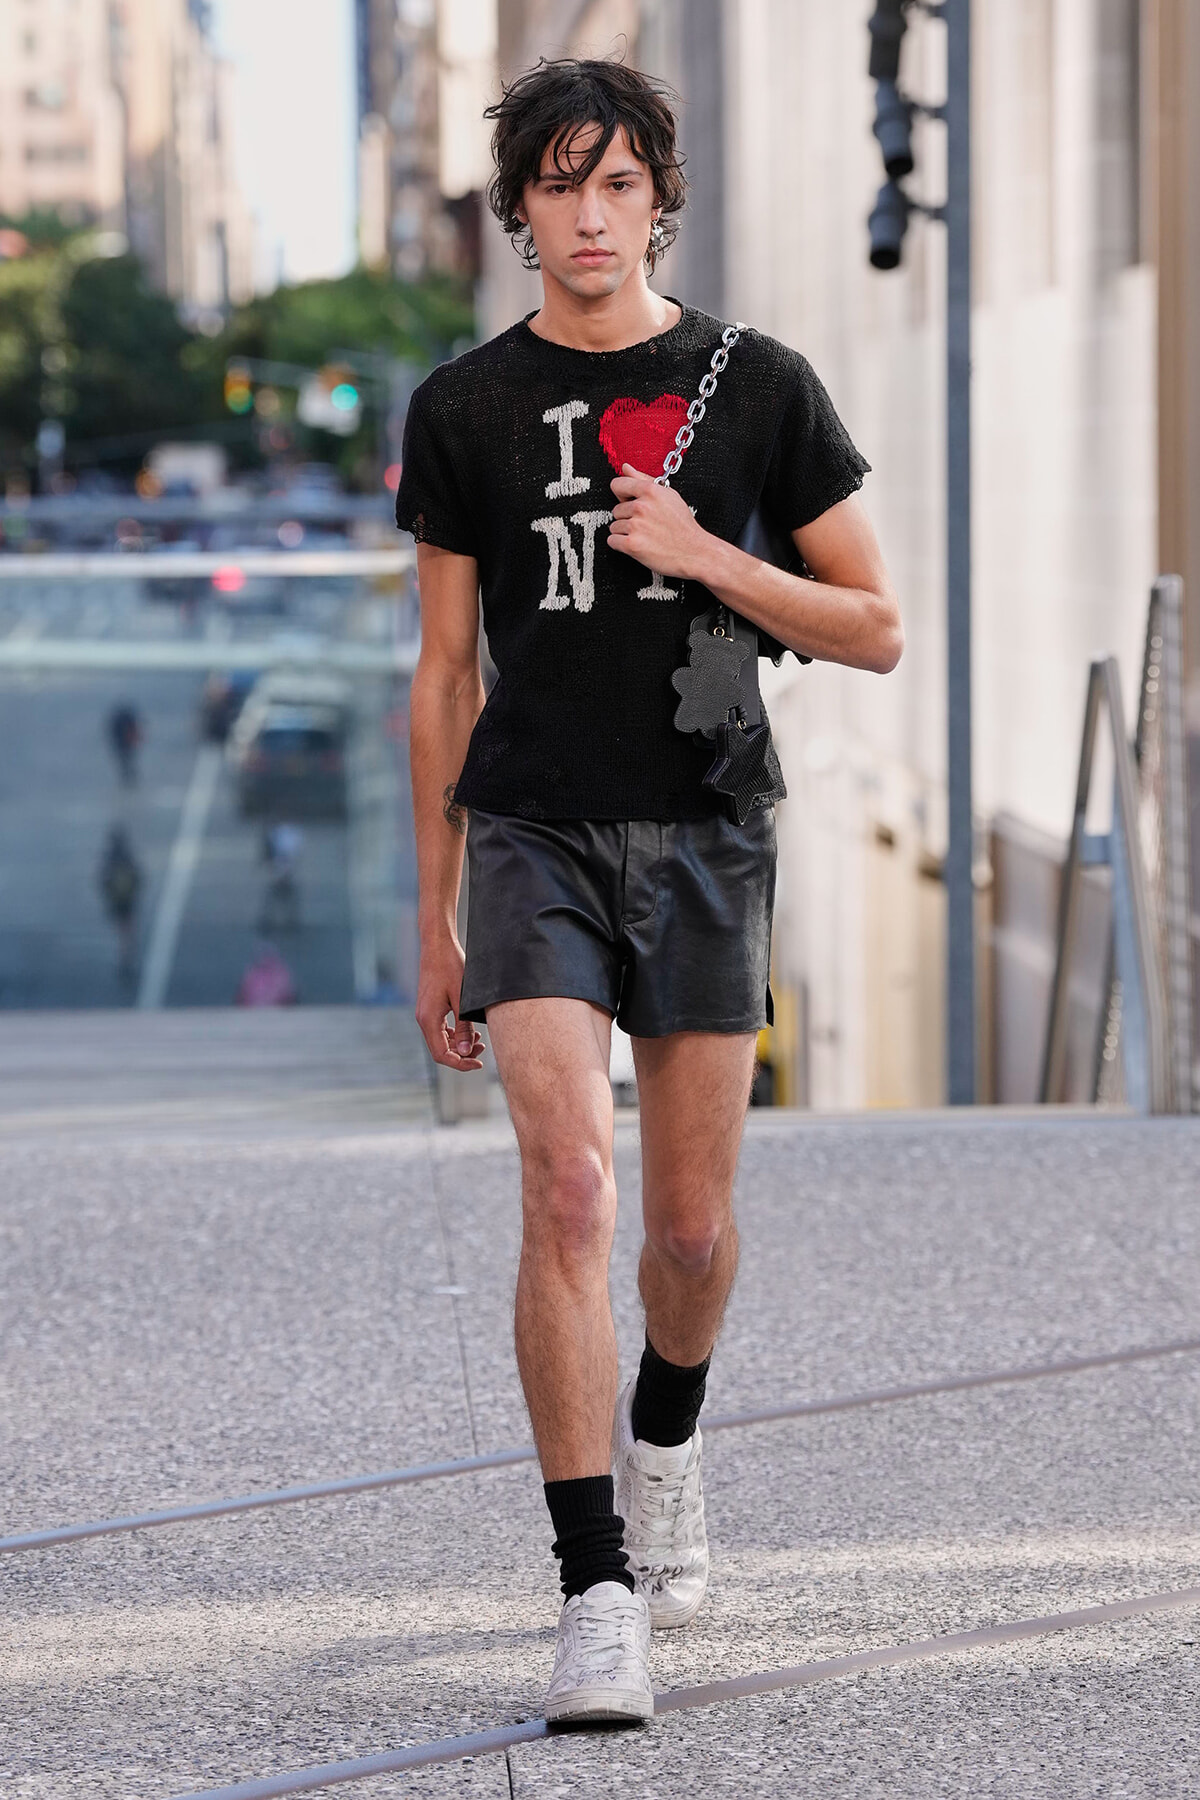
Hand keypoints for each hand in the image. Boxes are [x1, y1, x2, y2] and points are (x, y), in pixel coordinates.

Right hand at [416, 936, 485, 1069]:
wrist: (438, 946)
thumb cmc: (451, 967)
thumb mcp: (462, 1000)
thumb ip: (464, 1028)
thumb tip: (465, 1052)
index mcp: (429, 1020)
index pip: (442, 1055)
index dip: (461, 1064)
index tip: (479, 1064)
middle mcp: (423, 1019)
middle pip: (441, 1050)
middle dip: (462, 1054)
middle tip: (483, 1048)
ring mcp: (425, 1013)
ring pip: (441, 1041)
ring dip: (459, 1045)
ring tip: (479, 1039)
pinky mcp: (429, 1008)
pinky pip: (440, 1030)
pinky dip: (454, 1034)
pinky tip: (469, 1030)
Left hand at [608, 463, 709, 578]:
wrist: (695, 552)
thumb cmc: (683, 525)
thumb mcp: (668, 496)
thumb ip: (644, 480)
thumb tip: (625, 468)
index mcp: (650, 491)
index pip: (617, 485)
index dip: (622, 495)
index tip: (630, 502)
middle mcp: (641, 506)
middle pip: (616, 510)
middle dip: (627, 518)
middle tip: (646, 525)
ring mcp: (635, 526)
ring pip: (614, 526)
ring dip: (625, 532)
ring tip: (645, 536)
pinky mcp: (631, 544)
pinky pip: (612, 541)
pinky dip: (621, 545)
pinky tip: (637, 545)